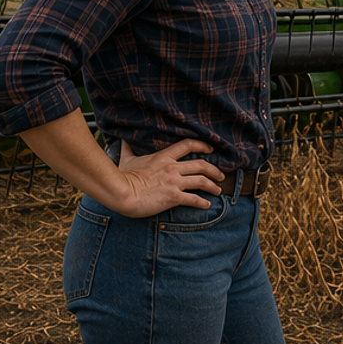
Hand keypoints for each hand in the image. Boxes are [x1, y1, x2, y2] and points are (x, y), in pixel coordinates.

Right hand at [112, 140, 226, 216]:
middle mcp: (173, 168)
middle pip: (202, 165)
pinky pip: (193, 199)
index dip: (203, 145)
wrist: (121, 193)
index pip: (189, 145)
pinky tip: (206, 204)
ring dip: (213, 186)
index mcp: (164, 157)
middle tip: (220, 175)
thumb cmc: (123, 176)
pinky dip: (202, 202)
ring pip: (202, 181)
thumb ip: (129, 148)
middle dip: (214, 170)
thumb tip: (124, 139)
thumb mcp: (127, 158)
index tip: (210, 149)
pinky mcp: (173, 197)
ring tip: (217, 190)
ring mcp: (174, 182)